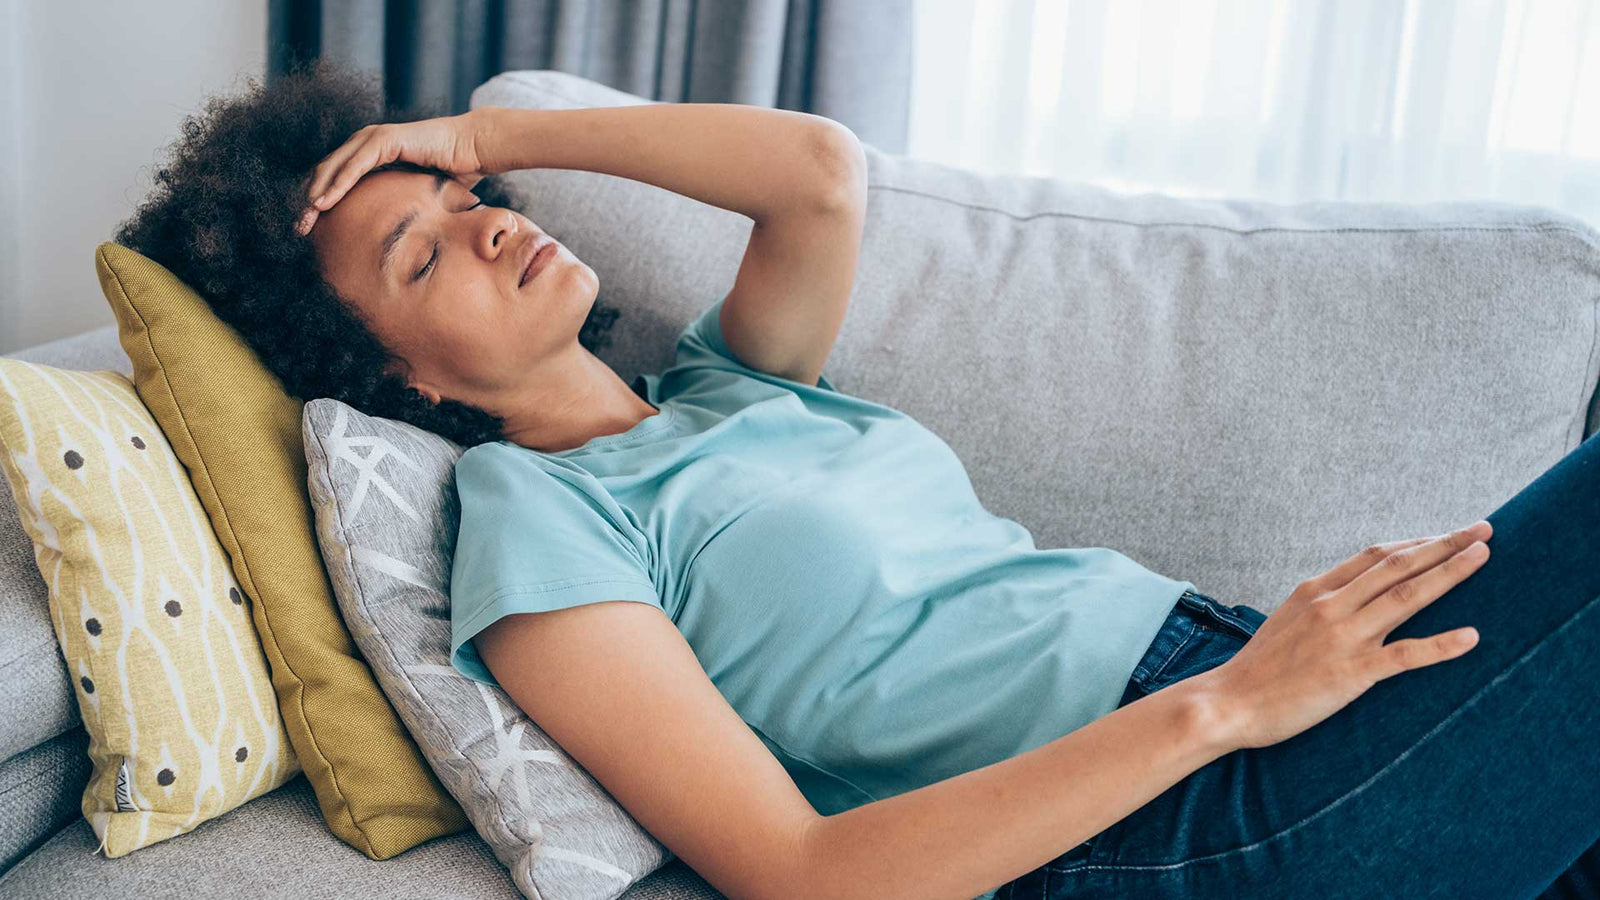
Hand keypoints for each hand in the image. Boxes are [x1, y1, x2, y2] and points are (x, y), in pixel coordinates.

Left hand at [295, 110, 488, 234]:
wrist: (476, 149)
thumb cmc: (455, 172)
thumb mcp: (417, 194)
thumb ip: (398, 205)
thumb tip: (395, 236)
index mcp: (371, 155)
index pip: (335, 178)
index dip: (319, 202)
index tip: (309, 229)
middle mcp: (367, 143)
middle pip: (327, 172)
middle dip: (309, 201)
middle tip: (298, 229)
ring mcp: (374, 138)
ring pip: (334, 168)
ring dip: (316, 194)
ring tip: (305, 219)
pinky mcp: (385, 139)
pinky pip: (355, 165)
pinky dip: (338, 184)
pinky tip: (324, 202)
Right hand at [1192, 519, 1491, 750]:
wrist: (1228, 703)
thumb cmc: (1258, 669)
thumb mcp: (1287, 620)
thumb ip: (1321, 605)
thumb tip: (1353, 596)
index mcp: (1315, 590)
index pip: (1375, 555)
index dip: (1416, 542)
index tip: (1448, 535)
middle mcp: (1331, 605)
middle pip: (1397, 565)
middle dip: (1445, 545)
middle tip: (1483, 531)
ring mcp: (1341, 637)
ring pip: (1406, 596)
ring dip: (1449, 574)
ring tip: (1482, 558)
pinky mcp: (1350, 673)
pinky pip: (1404, 654)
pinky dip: (1441, 644)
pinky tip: (1471, 636)